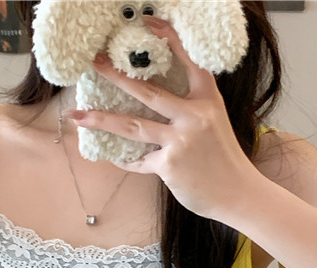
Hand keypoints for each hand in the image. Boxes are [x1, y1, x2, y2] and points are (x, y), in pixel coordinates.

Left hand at [65, 15, 253, 220]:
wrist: (237, 194)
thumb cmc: (224, 160)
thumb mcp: (215, 124)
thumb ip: (190, 110)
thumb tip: (155, 103)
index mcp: (208, 100)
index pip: (189, 62)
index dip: (170, 41)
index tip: (149, 24)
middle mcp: (194, 116)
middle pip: (148, 92)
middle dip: (117, 77)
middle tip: (95, 63)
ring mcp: (180, 141)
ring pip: (133, 126)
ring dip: (103, 120)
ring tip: (79, 116)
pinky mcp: (169, 165)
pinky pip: (139, 161)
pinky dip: (126, 160)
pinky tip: (112, 157)